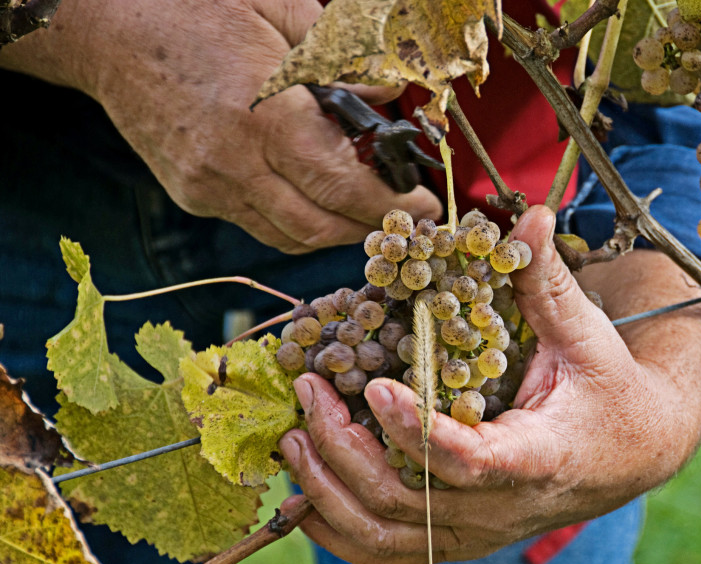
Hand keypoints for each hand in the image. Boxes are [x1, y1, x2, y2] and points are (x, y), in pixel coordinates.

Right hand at [0, 0, 440, 252]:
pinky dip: (297, 219)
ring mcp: (208, 187)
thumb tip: (392, 95)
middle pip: (321, 227)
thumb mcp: (282, 15)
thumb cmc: (196, 8)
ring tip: (367, 209)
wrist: (105, 29)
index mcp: (262, 116)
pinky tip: (315, 195)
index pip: (344, 187)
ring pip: (290, 237)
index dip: (393, 205)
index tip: (427, 207)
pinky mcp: (193, 195)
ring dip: (336, 230)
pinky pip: (259, 225)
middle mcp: (233, 165)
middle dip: (373, 228)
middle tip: (406, 215)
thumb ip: (344, 62)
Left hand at [279, 205, 700, 563]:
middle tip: (311, 389)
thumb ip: (547, 281)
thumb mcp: (586, 335)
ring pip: (385, 537)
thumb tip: (527, 214)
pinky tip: (302, 493)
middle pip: (407, 503)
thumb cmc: (608, 390)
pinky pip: (386, 551)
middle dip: (344, 449)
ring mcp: (476, 532)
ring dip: (327, 491)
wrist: (633, 453)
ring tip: (292, 437)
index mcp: (539, 457)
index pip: (470, 462)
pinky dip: (336, 528)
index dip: (416, 432)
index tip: (375, 387)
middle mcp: (502, 509)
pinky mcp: (457, 539)